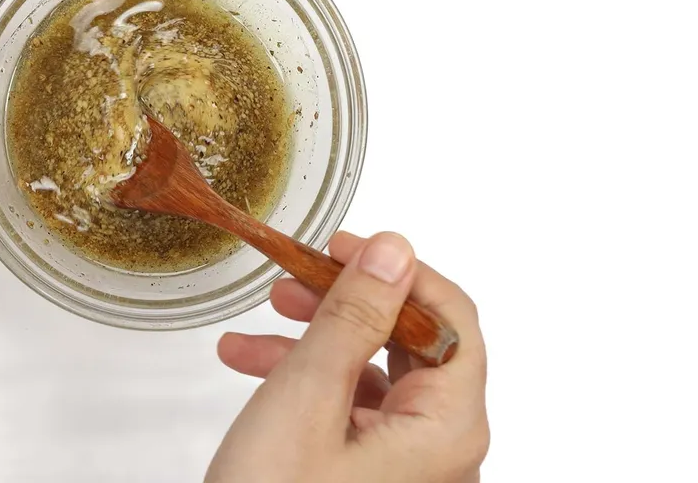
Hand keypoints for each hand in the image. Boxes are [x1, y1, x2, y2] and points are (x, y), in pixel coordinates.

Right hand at [208, 232, 488, 482]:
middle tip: (299, 277)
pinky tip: (254, 367)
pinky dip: (306, 380)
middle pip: (412, 343)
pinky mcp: (372, 476)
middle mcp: (440, 448)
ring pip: (373, 373)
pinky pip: (350, 409)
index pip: (452, 318)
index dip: (400, 271)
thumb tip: (393, 252)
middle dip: (347, 302)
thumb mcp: (307, 397)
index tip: (348, 247)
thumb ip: (354, 317)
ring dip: (316, 339)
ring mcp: (407, 467)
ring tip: (261, 322)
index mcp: (446, 428)